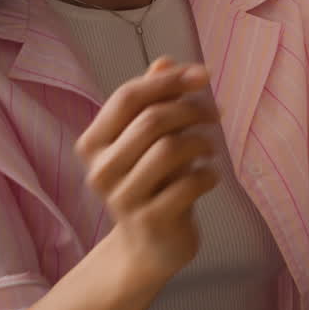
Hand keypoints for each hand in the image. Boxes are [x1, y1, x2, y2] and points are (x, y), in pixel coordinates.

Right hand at [75, 56, 219, 282]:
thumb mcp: (148, 141)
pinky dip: (207, 174)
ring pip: (169, 150)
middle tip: (215, 113)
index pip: (127, 97)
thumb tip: (165, 61)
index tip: (204, 74)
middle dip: (191, 109)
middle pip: (150, 120)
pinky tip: (210, 176)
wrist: (147, 248)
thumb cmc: (151, 183)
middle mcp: (101, 170)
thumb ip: (154, 101)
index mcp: (93, 143)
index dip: (168, 81)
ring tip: (210, 146)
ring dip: (200, 141)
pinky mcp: (150, 221)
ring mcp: (123, 198)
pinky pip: (187, 184)